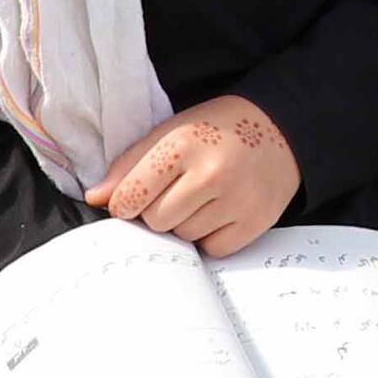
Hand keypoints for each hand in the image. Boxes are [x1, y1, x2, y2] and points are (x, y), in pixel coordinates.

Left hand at [90, 95, 300, 256]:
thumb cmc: (217, 129)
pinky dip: (210, 236)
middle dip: (157, 211)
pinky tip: (220, 211)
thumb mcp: (172, 131)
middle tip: (176, 191)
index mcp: (183, 143)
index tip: (131, 199)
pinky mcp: (256, 222)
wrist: (282, 128)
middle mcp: (212, 173)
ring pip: (183, 237)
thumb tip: (96, 198)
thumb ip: (130, 164)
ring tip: (202, 197)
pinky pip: (212, 249)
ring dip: (184, 224)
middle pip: (155, 222)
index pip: (130, 197)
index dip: (125, 202)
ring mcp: (237, 200)